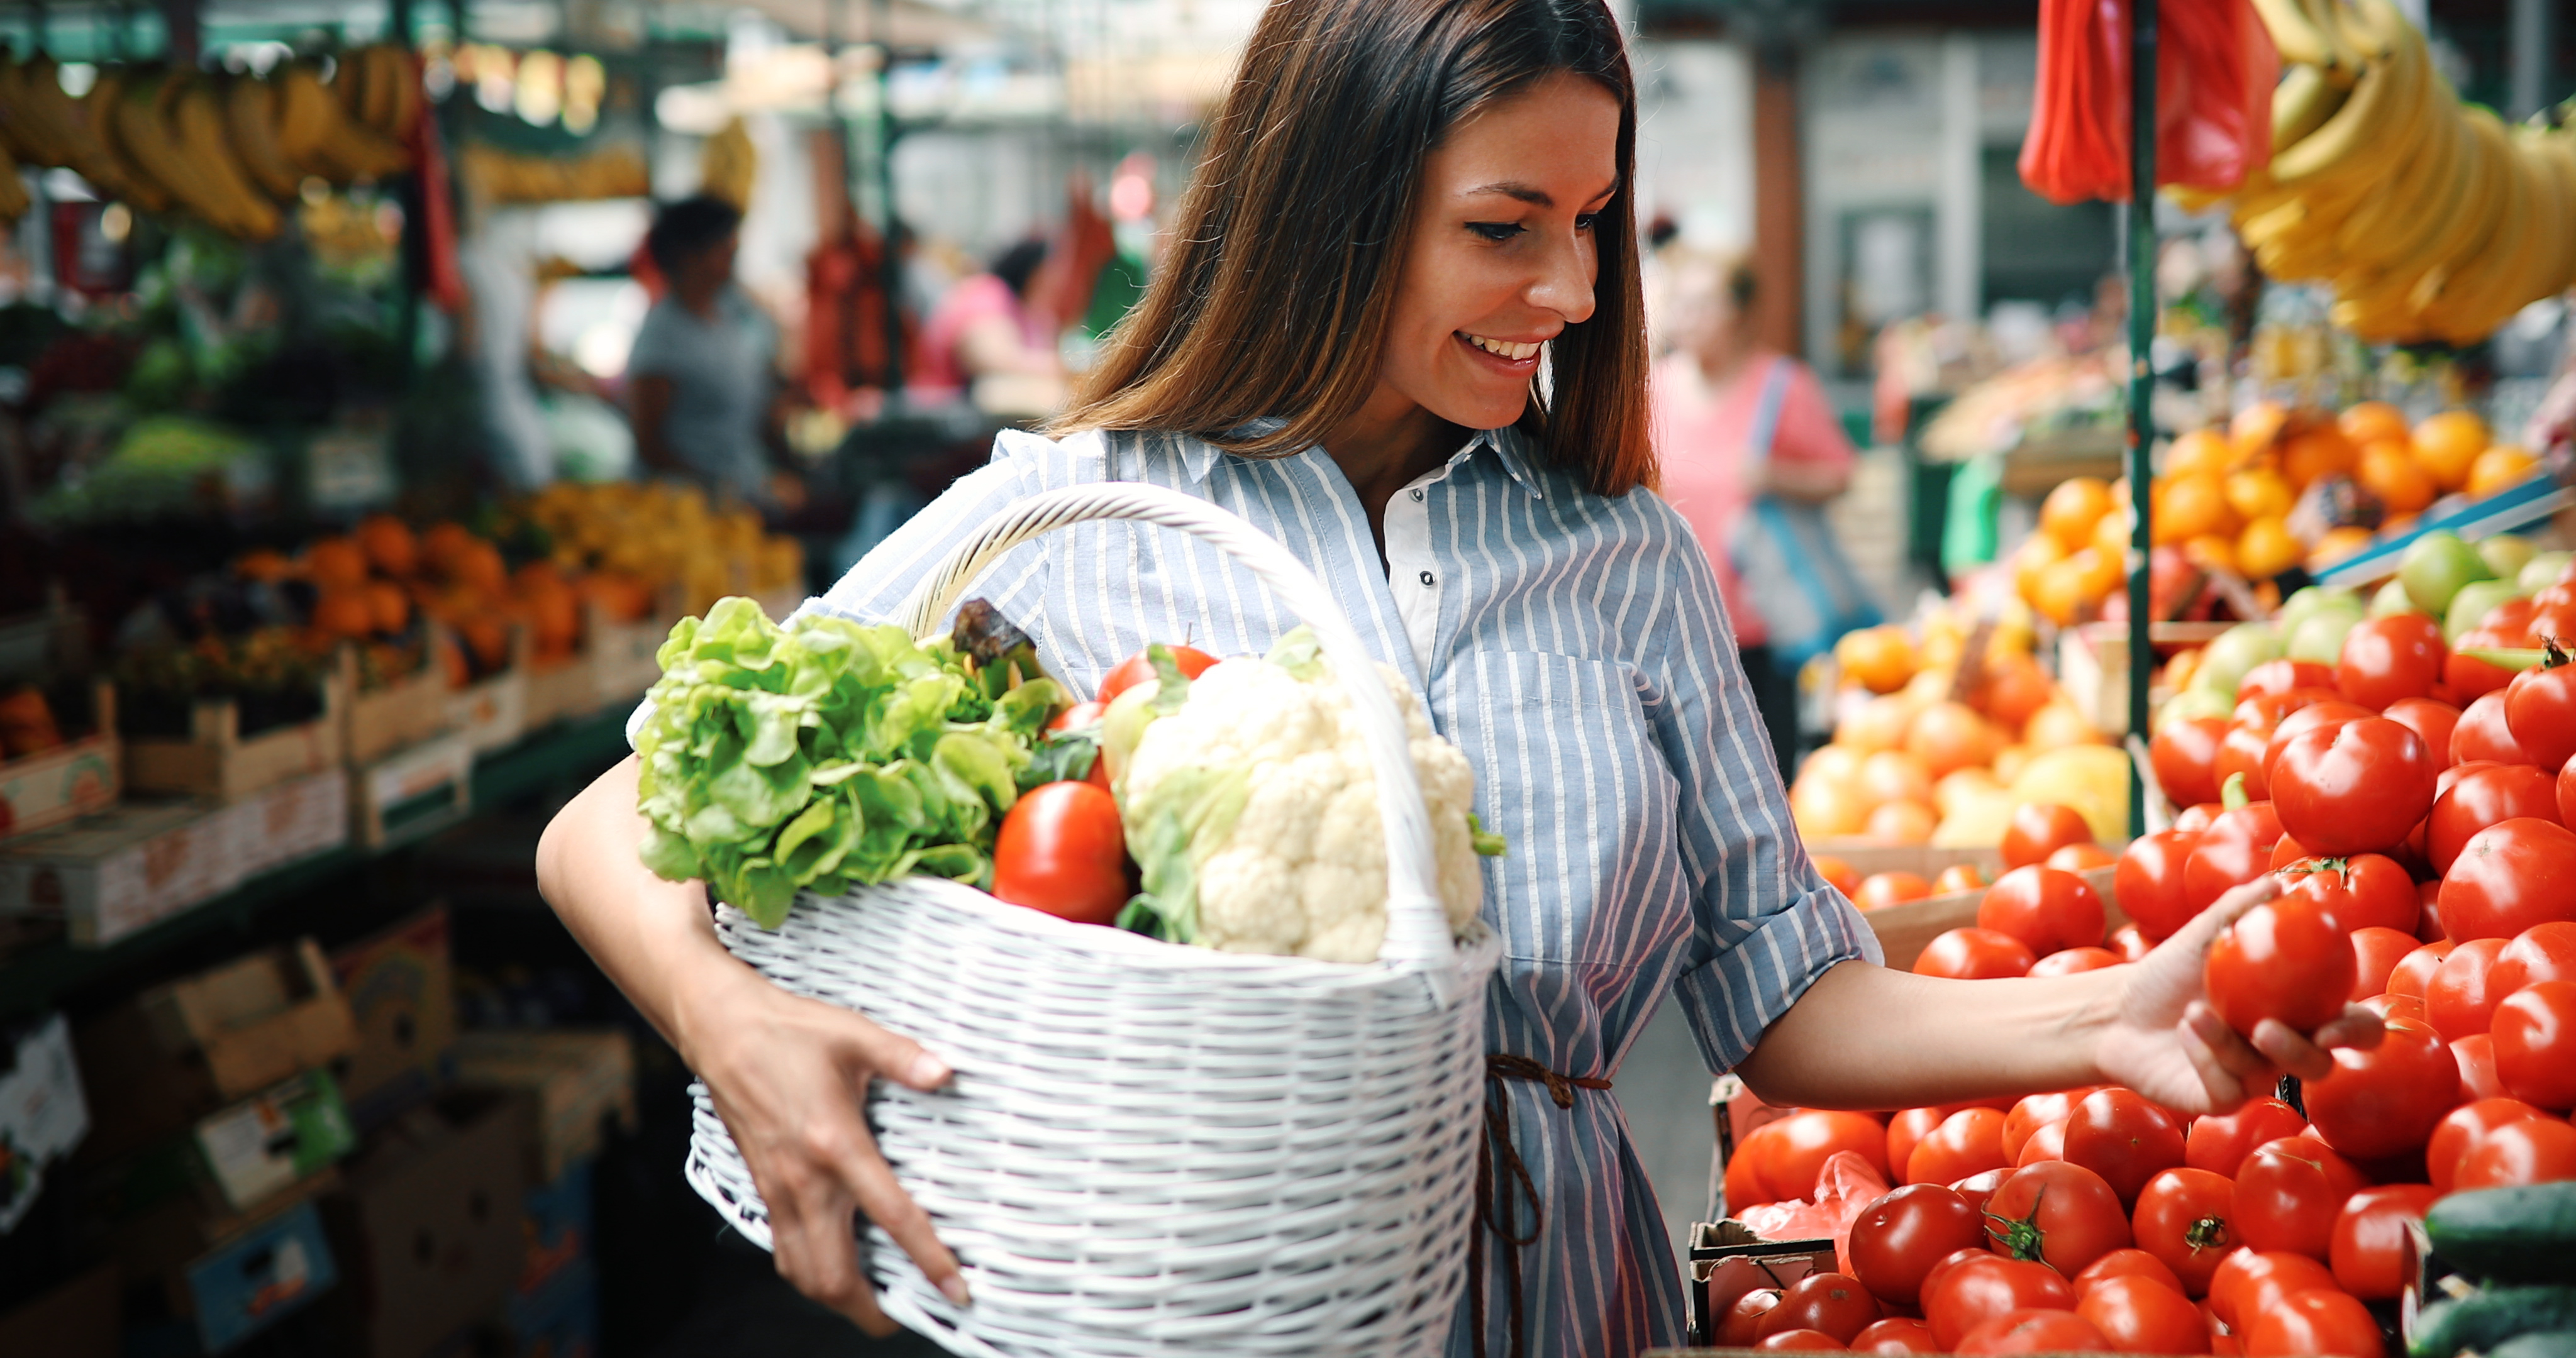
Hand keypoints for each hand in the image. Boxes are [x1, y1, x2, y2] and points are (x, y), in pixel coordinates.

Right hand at [682, 966, 967, 1333]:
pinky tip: (833, 1262)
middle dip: (871, 1310)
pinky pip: (784, 1249)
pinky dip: (809, 1271)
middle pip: (833, 1275)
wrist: (722, 1030)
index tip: (953, 1287)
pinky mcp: (763, 1187)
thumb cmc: (786, 1031)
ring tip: (873, 1301)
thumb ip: (904, 1057)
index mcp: (835, 1143)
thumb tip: (945, 1073)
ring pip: (802, 1272)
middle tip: (909, 1313)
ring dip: (837, 1297)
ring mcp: (779, 1188)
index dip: (927, 1258)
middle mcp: (803, 1179)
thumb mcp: (855, 1035)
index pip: (891, 1216)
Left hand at [2091, 875, 2384, 1115]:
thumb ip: (2241, 910)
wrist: (2119, 1010)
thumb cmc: (2168, 973)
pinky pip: (2226, 1087)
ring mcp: (2253, 1079)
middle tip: (2272, 1029)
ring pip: (2267, 1074)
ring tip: (2199, 1010)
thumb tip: (2280, 882)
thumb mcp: (2202, 936)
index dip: (2361, 1028)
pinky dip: (2206, 1054)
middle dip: (2310, 1053)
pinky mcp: (2220, 1100)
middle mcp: (2283, 1051)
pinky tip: (2186, 1027)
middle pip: (2322, 1065)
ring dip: (2232, 1043)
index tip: (2344, 1014)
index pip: (2352, 1027)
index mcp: (2297, 1013)